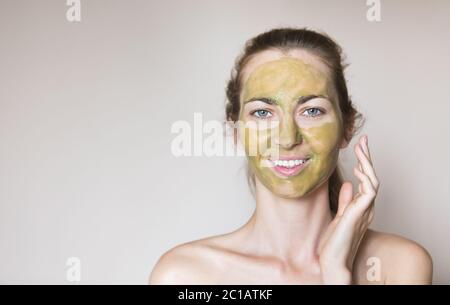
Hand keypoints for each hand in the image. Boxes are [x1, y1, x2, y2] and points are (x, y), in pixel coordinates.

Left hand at [318, 135, 379, 283]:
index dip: (364, 162)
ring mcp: (365, 211)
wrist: (333, 260)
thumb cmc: (335, 241)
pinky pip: (369, 193)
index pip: (366, 179)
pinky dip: (366, 180)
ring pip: (373, 181)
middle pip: (372, 176)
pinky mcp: (359, 215)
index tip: (358, 146)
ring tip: (360, 149)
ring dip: (367, 164)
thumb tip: (349, 183)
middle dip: (367, 157)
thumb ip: (346, 200)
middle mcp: (366, 207)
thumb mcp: (340, 215)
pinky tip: (358, 169)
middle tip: (362, 140)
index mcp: (361, 206)